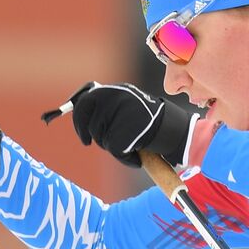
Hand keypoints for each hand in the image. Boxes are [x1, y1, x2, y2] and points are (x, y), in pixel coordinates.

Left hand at [68, 82, 195, 166]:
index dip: (79, 122)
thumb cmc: (145, 118)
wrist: (170, 127)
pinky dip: (125, 157)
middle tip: (102, 143)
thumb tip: (78, 108)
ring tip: (130, 140)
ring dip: (112, 146)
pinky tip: (137, 152)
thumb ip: (103, 104)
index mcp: (111, 91)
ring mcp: (118, 115)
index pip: (84, 104)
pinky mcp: (124, 133)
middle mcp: (113, 99)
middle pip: (91, 126)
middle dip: (95, 137)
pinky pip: (115, 151)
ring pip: (102, 140)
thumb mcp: (123, 103)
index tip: (84, 138)